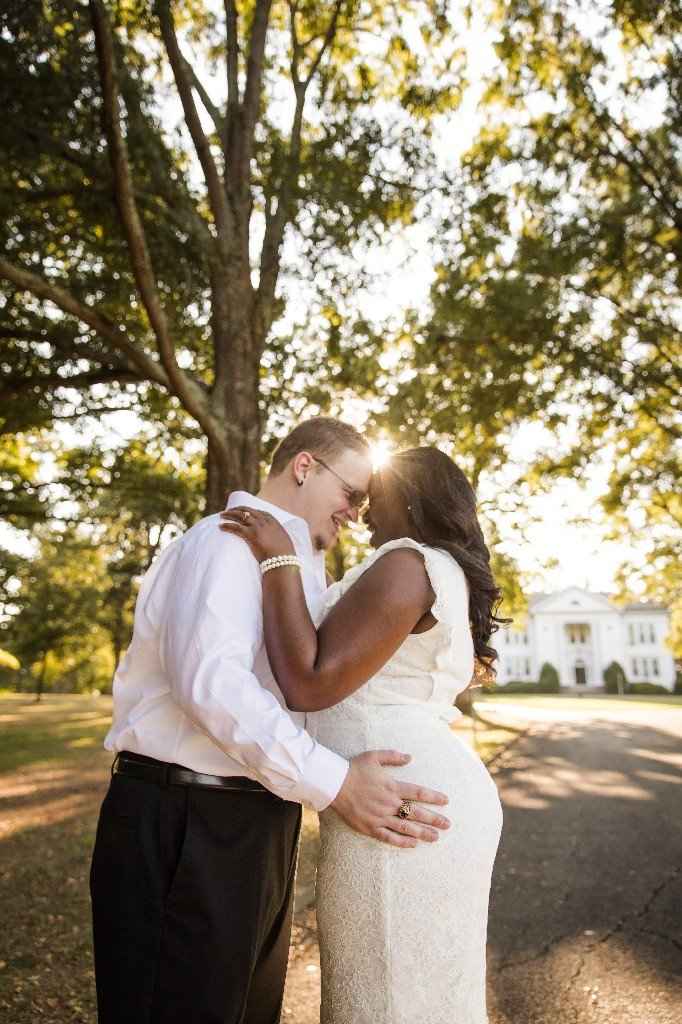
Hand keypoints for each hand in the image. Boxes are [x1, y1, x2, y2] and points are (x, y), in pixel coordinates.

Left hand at [220, 507, 294, 561]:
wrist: (282, 561)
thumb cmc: (285, 555)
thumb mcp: (284, 541)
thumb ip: (277, 536)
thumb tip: (275, 540)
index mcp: (273, 522)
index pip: (259, 512)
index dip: (250, 510)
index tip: (244, 511)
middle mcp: (265, 522)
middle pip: (248, 511)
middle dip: (238, 509)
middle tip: (229, 510)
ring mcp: (257, 527)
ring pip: (240, 516)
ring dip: (230, 514)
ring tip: (222, 515)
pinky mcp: (250, 535)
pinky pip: (236, 527)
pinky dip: (227, 526)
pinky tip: (221, 526)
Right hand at [331, 750, 450, 847]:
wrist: (334, 784)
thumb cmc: (354, 768)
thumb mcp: (373, 756)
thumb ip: (393, 756)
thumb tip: (410, 757)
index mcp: (391, 786)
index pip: (418, 793)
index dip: (433, 797)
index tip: (446, 801)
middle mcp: (389, 803)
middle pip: (416, 813)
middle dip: (434, 819)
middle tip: (447, 825)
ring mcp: (380, 817)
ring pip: (406, 828)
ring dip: (423, 833)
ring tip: (435, 837)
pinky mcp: (370, 827)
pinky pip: (389, 837)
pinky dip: (402, 842)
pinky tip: (413, 844)